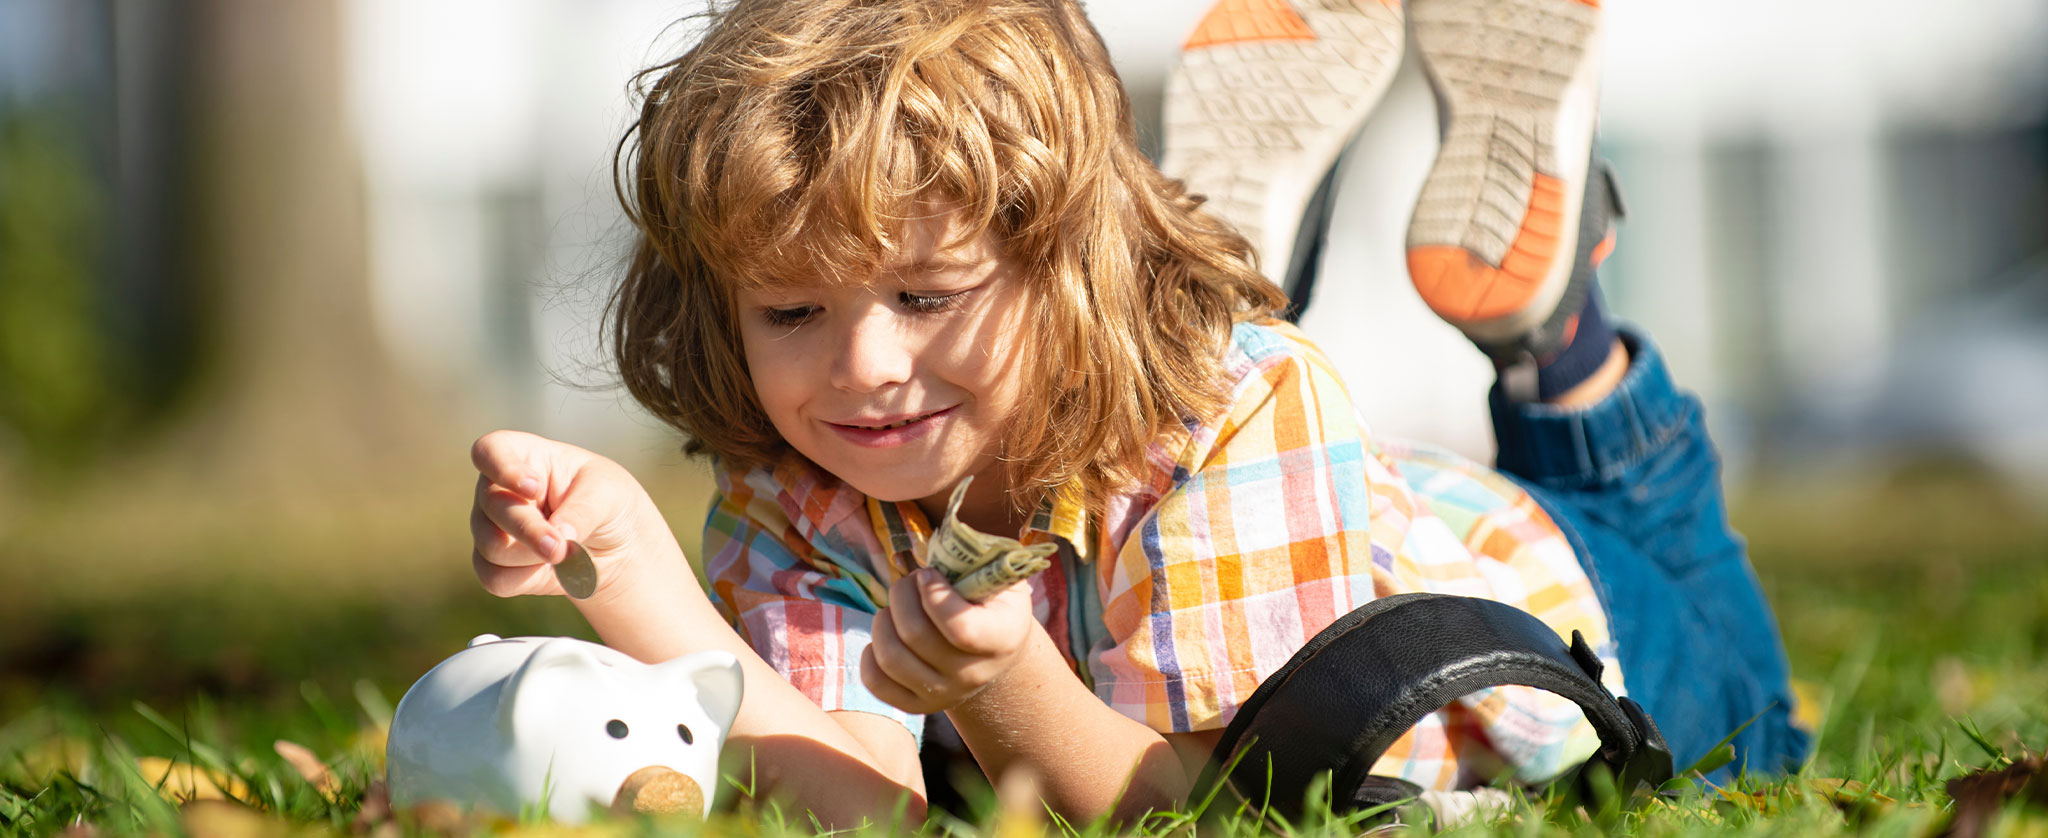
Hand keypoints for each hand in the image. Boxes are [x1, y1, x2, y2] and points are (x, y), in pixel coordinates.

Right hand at [468, 429, 657, 599]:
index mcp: (522, 455)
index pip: (490, 451)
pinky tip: (549, 570)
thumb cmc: (606, 501)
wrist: (613, 544)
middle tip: (560, 547)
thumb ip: (583, 510)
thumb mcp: (608, 493)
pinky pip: (494, 577)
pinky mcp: (493, 563)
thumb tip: (558, 536)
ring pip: (492, 546)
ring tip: (565, 553)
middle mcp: (496, 488)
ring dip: (533, 555)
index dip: (503, 469)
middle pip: (492, 507)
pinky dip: (525, 579)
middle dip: (529, 529)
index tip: (533, 487)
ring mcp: (490, 526)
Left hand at [860, 568, 1036, 714]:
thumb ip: (973, 563)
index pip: (960, 629)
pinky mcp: (919, 705)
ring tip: (896, 606)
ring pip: (891, 658)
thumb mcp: (998, 577)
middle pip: (915, 636)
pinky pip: (877, 683)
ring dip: (883, 619)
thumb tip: (922, 553)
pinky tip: (887, 634)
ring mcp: (946, 694)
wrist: (995, 650)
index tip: (928, 574)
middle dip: (902, 593)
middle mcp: (974, 674)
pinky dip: (870, 654)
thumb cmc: (992, 601)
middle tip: (911, 580)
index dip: (934, 596)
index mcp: (1002, 639)